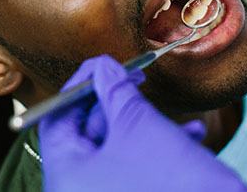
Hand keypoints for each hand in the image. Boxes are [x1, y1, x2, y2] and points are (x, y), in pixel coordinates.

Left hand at [39, 55, 246, 191]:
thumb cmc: (172, 183)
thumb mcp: (138, 125)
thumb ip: (114, 89)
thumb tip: (102, 67)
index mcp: (67, 176)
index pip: (56, 119)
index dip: (78, 86)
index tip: (101, 67)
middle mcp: (79, 190)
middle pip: (86, 131)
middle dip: (116, 102)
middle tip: (135, 79)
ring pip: (116, 145)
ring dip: (146, 123)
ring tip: (171, 113)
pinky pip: (134, 164)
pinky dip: (158, 145)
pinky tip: (190, 134)